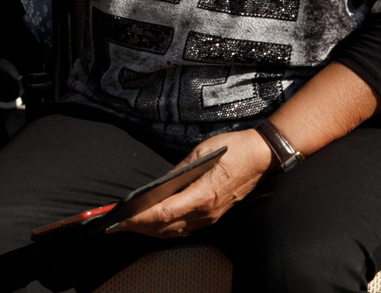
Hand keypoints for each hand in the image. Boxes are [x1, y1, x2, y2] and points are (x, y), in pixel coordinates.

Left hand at [114, 131, 271, 236]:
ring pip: (175, 231)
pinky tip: (155, 222)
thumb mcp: (202, 151)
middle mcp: (206, 211)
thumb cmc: (235, 148)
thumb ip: (178, 170)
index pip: (164, 213)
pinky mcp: (214, 215)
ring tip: (131, 224)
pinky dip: (167, 228)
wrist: (264, 156)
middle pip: (166, 226)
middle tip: (117, 224)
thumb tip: (157, 185)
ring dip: (151, 230)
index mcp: (203, 194)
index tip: (122, 218)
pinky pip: (186, 228)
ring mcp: (211, 216)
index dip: (140, 218)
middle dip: (139, 226)